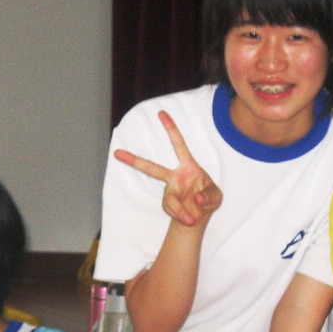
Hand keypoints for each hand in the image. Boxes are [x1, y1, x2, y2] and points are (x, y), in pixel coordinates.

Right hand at [114, 111, 221, 226]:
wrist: (200, 217)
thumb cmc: (208, 199)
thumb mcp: (215, 196)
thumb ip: (208, 195)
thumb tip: (196, 198)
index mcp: (188, 166)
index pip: (178, 144)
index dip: (171, 129)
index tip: (161, 113)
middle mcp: (174, 177)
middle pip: (152, 168)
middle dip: (134, 161)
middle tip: (117, 153)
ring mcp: (170, 192)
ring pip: (168, 201)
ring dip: (180, 210)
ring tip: (191, 218)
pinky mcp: (169, 206)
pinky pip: (176, 212)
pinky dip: (184, 216)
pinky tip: (190, 219)